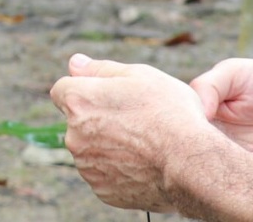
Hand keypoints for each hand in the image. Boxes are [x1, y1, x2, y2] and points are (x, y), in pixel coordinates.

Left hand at [50, 54, 230, 213]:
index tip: (109, 96)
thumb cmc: (169, 113)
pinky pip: (105, 173)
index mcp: (79, 102)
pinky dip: (119, 168)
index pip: (63, 90)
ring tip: (144, 143)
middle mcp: (74, 136)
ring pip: (91, 149)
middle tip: (136, 119)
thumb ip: (100, 69)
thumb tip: (75, 63)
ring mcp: (87, 166)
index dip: (86, 89)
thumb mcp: (139, 75)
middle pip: (78, 121)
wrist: (189, 164)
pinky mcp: (102, 190)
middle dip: (98, 118)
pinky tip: (143, 163)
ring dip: (108, 144)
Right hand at [189, 58, 252, 163]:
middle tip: (222, 134)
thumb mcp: (234, 72)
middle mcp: (210, 134)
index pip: (179, 120)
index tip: (202, 116)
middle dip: (204, 143)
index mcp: (201, 109)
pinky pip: (239, 175)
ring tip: (251, 141)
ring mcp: (229, 153)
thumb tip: (195, 110)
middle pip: (192, 146)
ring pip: (214, 163)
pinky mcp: (248, 170)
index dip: (184, 121)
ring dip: (228, 155)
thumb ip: (209, 85)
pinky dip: (249, 163)